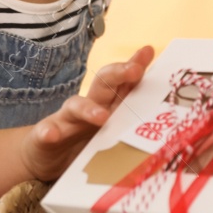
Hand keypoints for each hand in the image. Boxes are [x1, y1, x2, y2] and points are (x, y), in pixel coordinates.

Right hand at [18, 45, 155, 183]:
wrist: (45, 160)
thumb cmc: (84, 147)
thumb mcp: (111, 136)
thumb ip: (132, 125)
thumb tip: (167, 123)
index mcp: (106, 107)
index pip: (123, 82)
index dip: (134, 66)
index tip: (148, 51)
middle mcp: (87, 109)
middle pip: (102, 85)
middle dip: (118, 74)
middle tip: (134, 70)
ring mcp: (65, 121)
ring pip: (75, 107)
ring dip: (88, 109)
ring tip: (101, 117)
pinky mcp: (45, 138)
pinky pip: (46, 133)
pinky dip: (48, 132)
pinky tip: (51, 134)